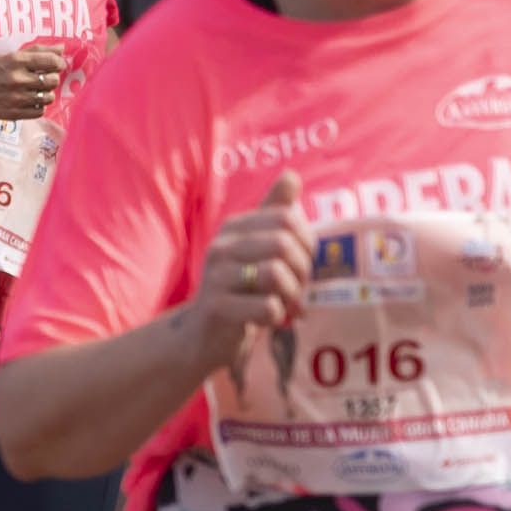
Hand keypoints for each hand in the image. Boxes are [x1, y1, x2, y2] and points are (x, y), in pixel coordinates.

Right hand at [0, 44, 65, 120]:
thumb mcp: (7, 56)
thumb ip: (36, 51)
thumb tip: (62, 49)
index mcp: (16, 61)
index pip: (53, 61)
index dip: (59, 63)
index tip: (55, 65)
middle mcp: (18, 79)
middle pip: (53, 80)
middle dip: (52, 78)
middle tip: (42, 78)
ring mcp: (16, 98)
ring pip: (48, 97)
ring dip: (45, 94)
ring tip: (34, 91)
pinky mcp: (14, 114)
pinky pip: (39, 111)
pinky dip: (37, 106)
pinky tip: (27, 101)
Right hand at [187, 172, 314, 376]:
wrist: (203, 334)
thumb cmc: (241, 288)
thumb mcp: (258, 248)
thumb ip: (274, 213)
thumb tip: (291, 175)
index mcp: (234, 227)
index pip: (286, 218)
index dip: (307, 241)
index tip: (303, 261)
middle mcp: (221, 247)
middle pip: (283, 244)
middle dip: (302, 270)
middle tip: (298, 288)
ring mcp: (215, 277)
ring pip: (276, 274)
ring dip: (292, 294)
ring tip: (287, 304)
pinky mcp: (216, 308)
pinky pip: (267, 307)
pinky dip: (277, 317)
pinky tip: (269, 319)